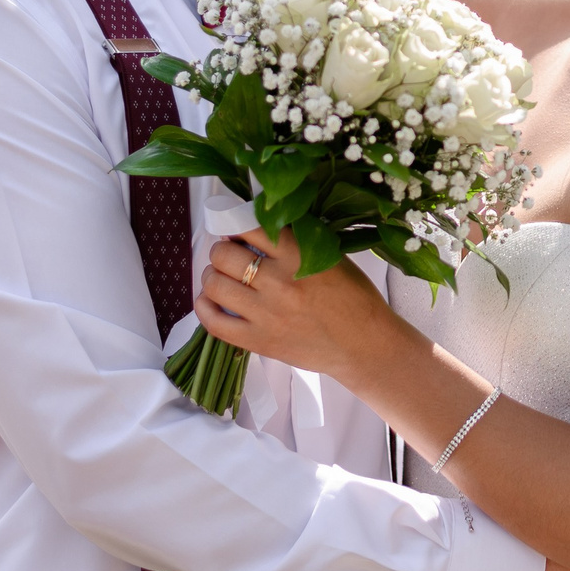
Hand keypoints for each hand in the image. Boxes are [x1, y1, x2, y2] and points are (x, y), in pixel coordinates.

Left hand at [195, 228, 401, 380]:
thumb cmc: (355, 299)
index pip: (248, 227)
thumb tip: (256, 230)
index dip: (235, 225)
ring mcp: (266, 314)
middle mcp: (278, 282)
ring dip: (211, 275)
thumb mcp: (331, 257)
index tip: (236, 230)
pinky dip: (204, 307)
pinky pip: (214, 322)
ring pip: (215, 284)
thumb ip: (296, 242)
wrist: (365, 345)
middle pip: (223, 255)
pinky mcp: (259, 341)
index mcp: (298, 255)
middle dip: (221, 250)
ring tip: (220, 276)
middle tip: (228, 255)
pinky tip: (210, 300)